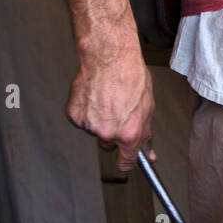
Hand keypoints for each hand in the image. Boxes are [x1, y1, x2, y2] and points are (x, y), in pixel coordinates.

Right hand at [66, 39, 154, 171]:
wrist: (110, 60)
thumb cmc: (133, 80)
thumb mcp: (147, 109)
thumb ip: (146, 135)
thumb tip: (149, 154)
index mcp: (129, 135)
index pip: (125, 163)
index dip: (126, 161)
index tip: (126, 159)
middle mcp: (108, 133)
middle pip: (108, 146)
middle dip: (113, 135)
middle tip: (117, 114)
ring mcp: (89, 125)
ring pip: (94, 131)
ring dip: (99, 121)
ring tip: (106, 100)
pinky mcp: (74, 116)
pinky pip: (81, 121)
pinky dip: (85, 112)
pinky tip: (94, 97)